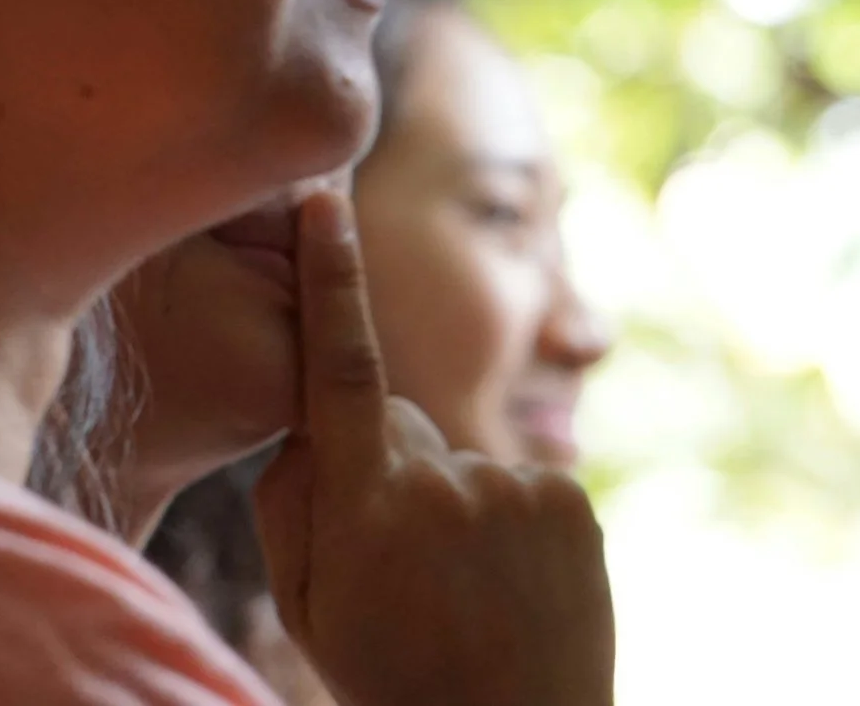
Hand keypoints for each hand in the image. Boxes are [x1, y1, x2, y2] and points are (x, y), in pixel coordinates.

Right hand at [251, 190, 614, 705]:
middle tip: (397, 559)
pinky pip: (514, 477)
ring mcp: (516, 488)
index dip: (331, 278)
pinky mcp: (570, 498)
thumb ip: (289, 499)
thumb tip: (307, 426)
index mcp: (367, 502)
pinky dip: (505, 516)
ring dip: (448, 501)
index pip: (340, 367)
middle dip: (382, 462)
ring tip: (459, 587)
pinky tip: (507, 582)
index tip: (325, 202)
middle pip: (391, 421)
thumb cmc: (391, 675)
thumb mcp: (304, 603)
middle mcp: (446, 481)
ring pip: (454, 456)